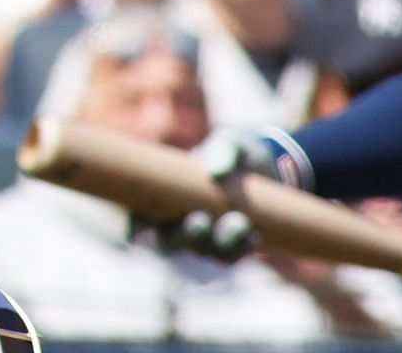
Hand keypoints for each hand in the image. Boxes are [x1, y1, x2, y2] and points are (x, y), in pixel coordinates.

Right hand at [142, 128, 308, 261]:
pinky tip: (253, 234)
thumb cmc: (234, 152)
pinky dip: (240, 247)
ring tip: (240, 222)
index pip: (139, 220)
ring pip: (202, 251)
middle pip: (167, 243)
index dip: (137, 228)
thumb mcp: (229, 143)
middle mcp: (178, 222)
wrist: (265, 168)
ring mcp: (203, 237)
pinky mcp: (230, 246)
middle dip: (182, 237)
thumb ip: (223, 150)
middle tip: (200, 220)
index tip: (146, 224)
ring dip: (219, 242)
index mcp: (163, 197)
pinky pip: (229, 256)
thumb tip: (215, 171)